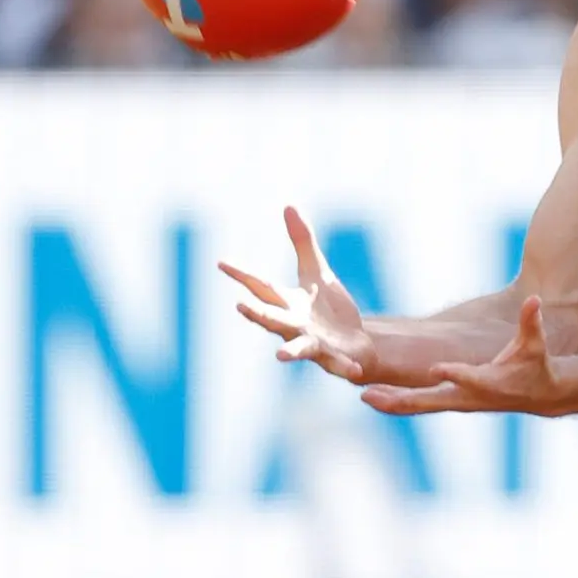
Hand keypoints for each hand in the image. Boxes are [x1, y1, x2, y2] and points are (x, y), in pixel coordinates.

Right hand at [220, 206, 378, 381]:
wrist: (354, 343)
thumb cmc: (329, 310)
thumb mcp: (317, 272)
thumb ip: (303, 243)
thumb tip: (288, 206)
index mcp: (288, 304)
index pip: (261, 287)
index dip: (242, 275)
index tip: (221, 262)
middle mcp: (295, 326)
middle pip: (271, 319)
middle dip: (256, 314)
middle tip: (240, 306)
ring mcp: (313, 344)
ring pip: (297, 348)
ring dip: (289, 352)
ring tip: (280, 356)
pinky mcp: (335, 359)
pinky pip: (339, 365)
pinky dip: (346, 368)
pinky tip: (356, 371)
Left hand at [360, 296, 569, 415]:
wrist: (539, 395)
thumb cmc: (535, 365)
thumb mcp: (535, 344)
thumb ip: (531, 323)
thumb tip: (535, 300)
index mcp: (489, 382)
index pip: (469, 378)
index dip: (454, 374)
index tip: (436, 369)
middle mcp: (468, 396)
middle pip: (431, 400)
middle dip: (402, 398)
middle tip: (373, 395)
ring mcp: (457, 401)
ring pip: (419, 405)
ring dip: (392, 402)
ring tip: (365, 396)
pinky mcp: (450, 401)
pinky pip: (420, 404)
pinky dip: (397, 402)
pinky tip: (374, 397)